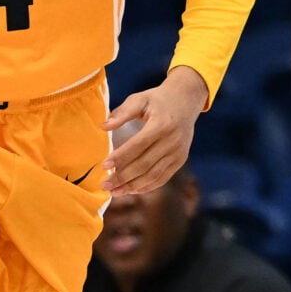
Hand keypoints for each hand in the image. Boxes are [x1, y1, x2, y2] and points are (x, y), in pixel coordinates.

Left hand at [103, 65, 208, 194]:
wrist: (186, 101)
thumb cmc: (158, 100)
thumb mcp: (140, 99)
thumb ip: (122, 113)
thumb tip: (104, 127)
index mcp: (162, 124)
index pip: (138, 145)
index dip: (121, 157)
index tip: (104, 166)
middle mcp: (172, 141)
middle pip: (144, 164)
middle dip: (123, 177)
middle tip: (104, 185)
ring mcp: (178, 153)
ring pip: (153, 175)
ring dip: (132, 186)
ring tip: (114, 192)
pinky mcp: (180, 160)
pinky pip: (162, 178)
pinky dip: (146, 186)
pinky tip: (130, 190)